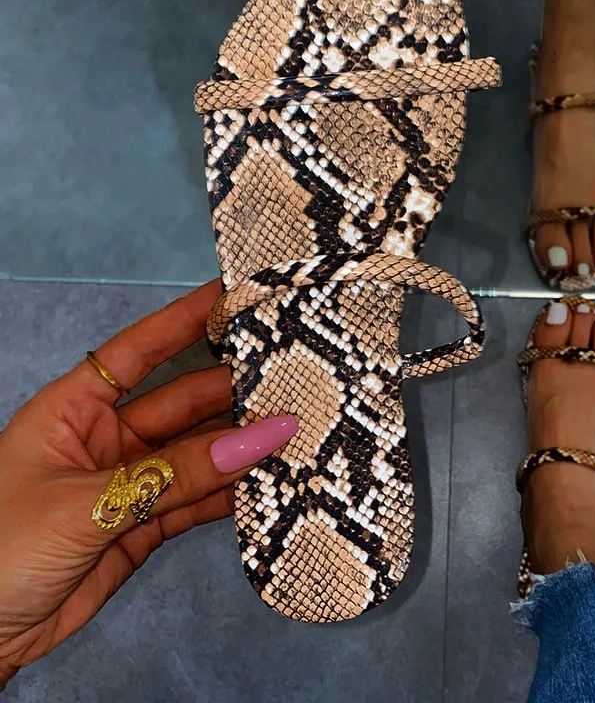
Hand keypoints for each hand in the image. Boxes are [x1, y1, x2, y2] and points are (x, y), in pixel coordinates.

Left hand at [0, 281, 297, 686]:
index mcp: (74, 409)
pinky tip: (268, 483)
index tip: (233, 294)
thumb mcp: (86, 504)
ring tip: (295, 431)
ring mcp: (130, 483)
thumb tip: (257, 441)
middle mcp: (107, 438)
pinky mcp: (145, 525)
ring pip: (199, 454)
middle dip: (234, 391)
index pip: (139, 349)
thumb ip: (176, 475)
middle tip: (290, 379)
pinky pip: (198, 500)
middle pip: (183, 402)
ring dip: (242, 447)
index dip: (185, 319)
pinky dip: (233, 495)